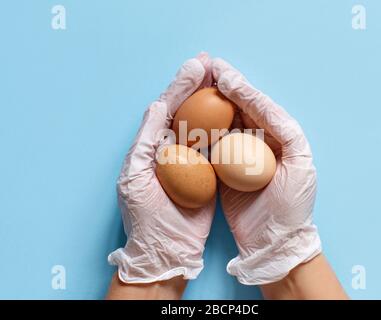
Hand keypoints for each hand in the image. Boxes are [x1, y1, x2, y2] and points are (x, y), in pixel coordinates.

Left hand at [108, 53, 215, 283]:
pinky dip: (227, 128)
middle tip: (213, 63)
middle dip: (198, 85)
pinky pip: (219, 146)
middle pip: (186, 110)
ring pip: (204, 124)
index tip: (197, 66)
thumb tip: (158, 104)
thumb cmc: (146, 217)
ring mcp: (192, 160)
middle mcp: (171, 149)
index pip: (166, 109)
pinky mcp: (210, 173)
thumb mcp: (135, 177)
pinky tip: (237, 111)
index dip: (180, 86)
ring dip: (214, 101)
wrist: (167, 250)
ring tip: (226, 80)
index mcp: (151, 146)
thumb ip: (146, 140)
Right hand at [212, 58, 321, 284]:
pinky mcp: (225, 169)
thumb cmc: (290, 208)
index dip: (241, 88)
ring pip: (224, 122)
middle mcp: (261, 142)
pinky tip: (189, 117)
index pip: (260, 106)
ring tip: (194, 84)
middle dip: (223, 88)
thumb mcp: (299, 166)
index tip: (222, 73)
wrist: (272, 243)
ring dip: (210, 104)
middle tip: (205, 68)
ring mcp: (241, 155)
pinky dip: (201, 129)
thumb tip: (263, 106)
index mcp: (282, 138)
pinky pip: (212, 144)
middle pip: (240, 109)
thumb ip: (287, 132)